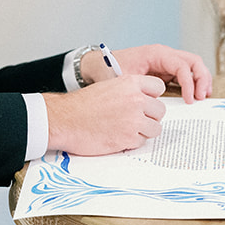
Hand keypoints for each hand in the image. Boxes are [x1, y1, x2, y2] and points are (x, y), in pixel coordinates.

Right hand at [44, 75, 167, 154]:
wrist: (65, 120)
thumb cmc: (82, 105)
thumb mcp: (108, 86)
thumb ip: (129, 91)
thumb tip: (144, 100)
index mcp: (130, 83)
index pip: (158, 87)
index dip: (152, 96)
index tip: (146, 102)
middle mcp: (136, 99)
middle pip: (160, 110)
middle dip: (149, 116)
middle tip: (136, 119)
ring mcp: (134, 120)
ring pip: (155, 128)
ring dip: (144, 131)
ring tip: (127, 129)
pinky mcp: (129, 138)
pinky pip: (142, 141)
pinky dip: (133, 142)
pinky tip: (119, 137)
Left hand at [112, 44, 212, 102]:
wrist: (100, 66)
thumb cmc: (110, 70)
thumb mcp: (125, 80)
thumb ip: (141, 88)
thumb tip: (157, 102)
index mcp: (156, 53)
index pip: (181, 65)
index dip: (189, 82)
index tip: (189, 99)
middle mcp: (164, 55)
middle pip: (193, 61)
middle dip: (201, 78)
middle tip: (201, 97)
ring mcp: (166, 62)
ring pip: (193, 65)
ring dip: (201, 79)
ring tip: (203, 96)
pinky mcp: (166, 70)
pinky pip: (185, 73)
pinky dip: (194, 82)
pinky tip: (196, 95)